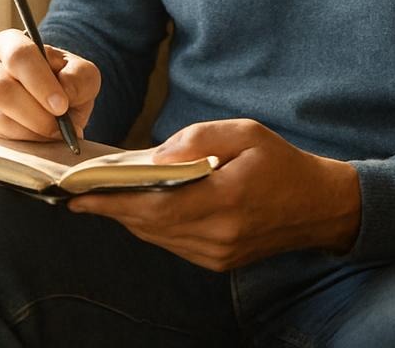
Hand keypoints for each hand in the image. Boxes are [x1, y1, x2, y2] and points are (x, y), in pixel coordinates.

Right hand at [0, 30, 100, 140]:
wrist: (54, 103)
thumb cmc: (65, 81)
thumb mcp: (81, 73)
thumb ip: (79, 77)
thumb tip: (65, 91)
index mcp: (10, 42)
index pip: (19, 56)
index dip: (40, 82)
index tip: (61, 106)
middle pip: (0, 88)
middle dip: (34, 112)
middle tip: (59, 126)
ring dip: (30, 131)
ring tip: (54, 133)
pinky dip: (22, 142)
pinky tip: (40, 139)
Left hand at [68, 119, 360, 271]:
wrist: (318, 205)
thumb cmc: (281, 162)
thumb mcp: (245, 132)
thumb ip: (197, 140)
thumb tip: (153, 156)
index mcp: (225, 200)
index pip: (154, 206)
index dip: (111, 203)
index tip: (77, 195)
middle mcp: (218, 236)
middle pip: (149, 225)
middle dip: (112, 208)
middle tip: (80, 192)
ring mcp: (217, 254)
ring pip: (158, 237)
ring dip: (130, 217)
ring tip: (105, 196)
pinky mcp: (218, 262)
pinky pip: (173, 243)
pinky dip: (153, 225)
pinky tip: (144, 206)